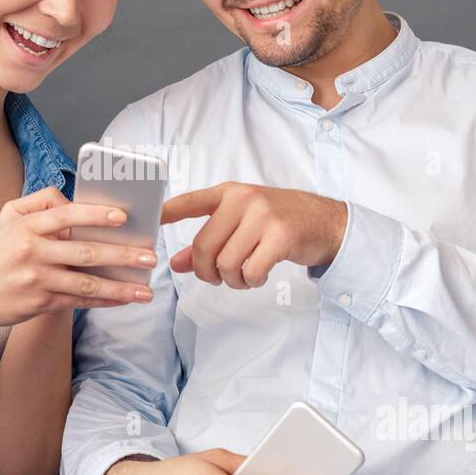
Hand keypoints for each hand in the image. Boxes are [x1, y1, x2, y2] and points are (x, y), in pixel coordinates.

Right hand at [0, 186, 155, 326]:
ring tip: (146, 290)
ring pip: (86, 284)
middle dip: (121, 255)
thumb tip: (73, 201)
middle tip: (149, 256)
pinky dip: (104, 301)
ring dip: (120, 288)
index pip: (66, 216)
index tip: (122, 217)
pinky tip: (124, 300)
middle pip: (84, 253)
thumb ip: (41, 202)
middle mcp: (32, 253)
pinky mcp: (41, 303)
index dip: (95, 215)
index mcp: (27, 226)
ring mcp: (37, 280)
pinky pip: (79, 302)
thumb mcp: (9, 216)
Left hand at [159, 183, 347, 287]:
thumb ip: (209, 241)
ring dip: (231, 280)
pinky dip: (251, 281)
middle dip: (206, 271)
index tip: (149, 220)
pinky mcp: (281, 236)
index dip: (166, 212)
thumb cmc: (279, 222)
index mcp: (230, 193)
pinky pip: (251, 270)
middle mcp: (244, 199)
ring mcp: (263, 216)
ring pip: (226, 263)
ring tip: (243, 277)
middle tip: (217, 278)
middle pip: (204, 246)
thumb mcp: (242, 223)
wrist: (326, 222)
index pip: (189, 201)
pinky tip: (258, 276)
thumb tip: (176, 263)